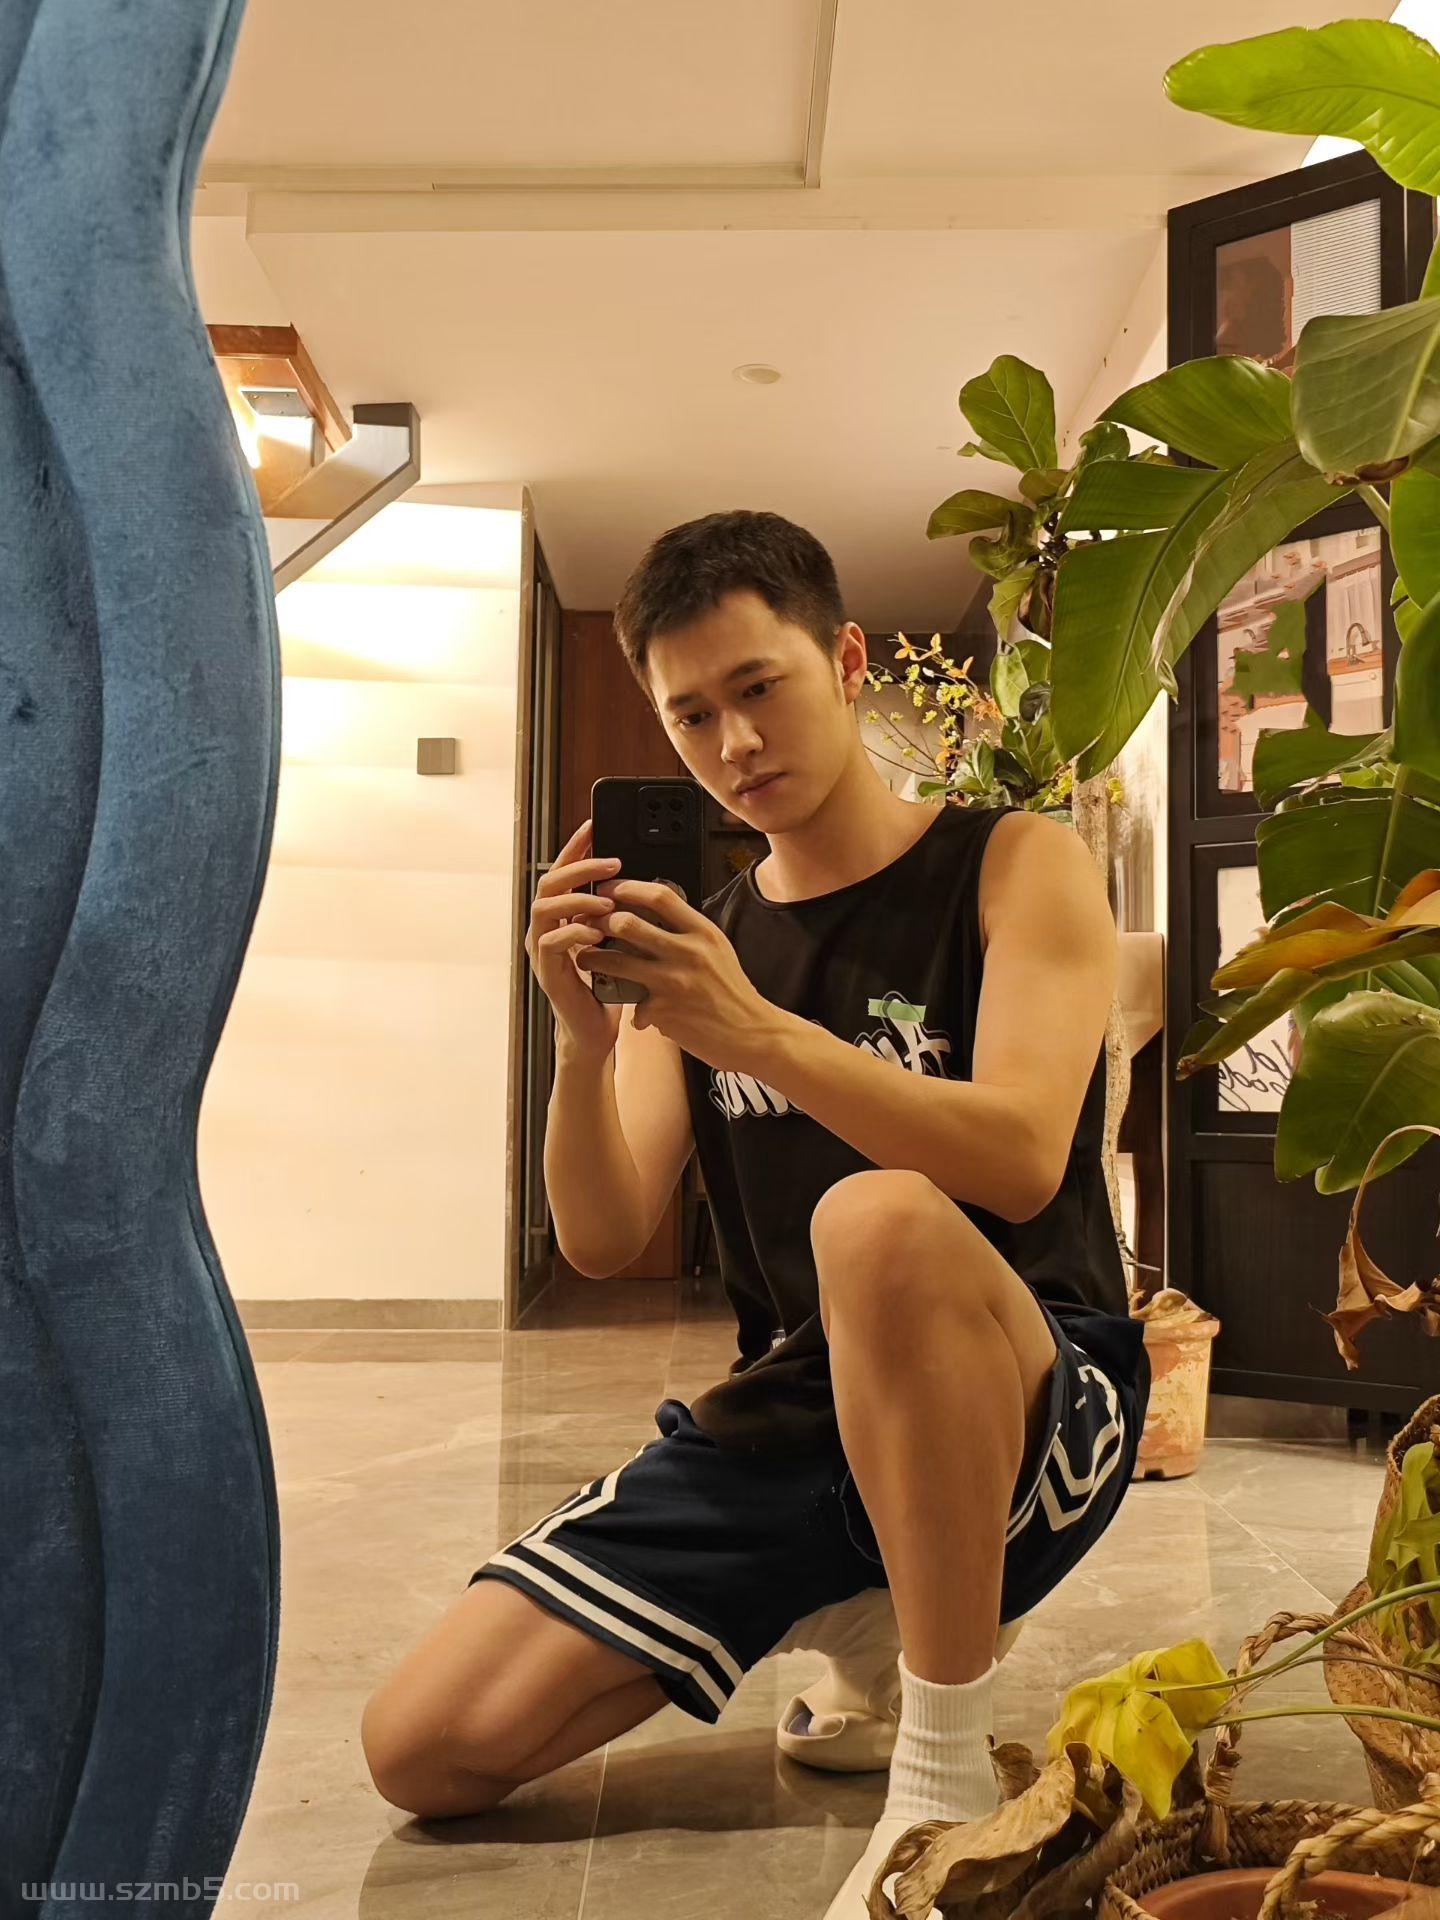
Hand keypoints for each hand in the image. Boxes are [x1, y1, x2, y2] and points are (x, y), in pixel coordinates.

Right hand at [524, 816, 624, 1064]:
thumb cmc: (609, 983)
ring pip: (544, 908)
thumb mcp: (618, 940)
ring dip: (576, 899)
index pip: (565, 872)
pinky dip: (573, 933)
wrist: (596, 1031)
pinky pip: (551, 943)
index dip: (577, 847)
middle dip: (578, 866)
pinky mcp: (547, 973)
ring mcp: (543, 950)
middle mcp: (546, 928)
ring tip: (606, 900)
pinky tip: (595, 931)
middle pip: (548, 882)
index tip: (595, 824)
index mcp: (562, 916)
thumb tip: (642, 879)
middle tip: (611, 862)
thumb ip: (619, 911)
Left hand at [575, 878, 776, 1071]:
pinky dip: (634, 1012)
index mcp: (703, 932)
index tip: (608, 890)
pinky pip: (633, 1005)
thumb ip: (688, 932)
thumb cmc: (732, 992)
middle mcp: (688, 952)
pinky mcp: (664, 1011)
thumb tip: (655, 912)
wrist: (752, 1034)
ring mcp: (673, 982)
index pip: (659, 896)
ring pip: (616, 962)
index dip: (627, 888)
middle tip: (588, 925)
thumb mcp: (717, 951)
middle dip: (600, 922)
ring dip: (593, 960)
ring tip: (584, 959)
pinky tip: (638, 1017)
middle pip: (629, 924)